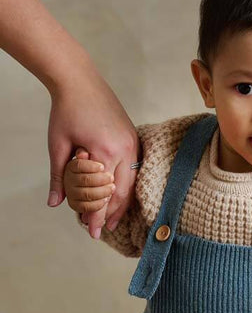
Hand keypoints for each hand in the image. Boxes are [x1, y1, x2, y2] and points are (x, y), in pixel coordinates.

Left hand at [47, 69, 139, 238]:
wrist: (79, 80)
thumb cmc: (66, 110)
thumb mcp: (58, 145)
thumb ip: (60, 177)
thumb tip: (55, 203)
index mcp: (105, 151)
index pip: (103, 193)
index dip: (97, 215)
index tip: (93, 232)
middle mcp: (124, 149)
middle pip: (121, 193)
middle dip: (112, 214)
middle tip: (102, 231)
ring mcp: (132, 143)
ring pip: (131, 184)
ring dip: (121, 203)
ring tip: (112, 220)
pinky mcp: (133, 139)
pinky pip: (134, 171)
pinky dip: (126, 187)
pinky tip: (120, 197)